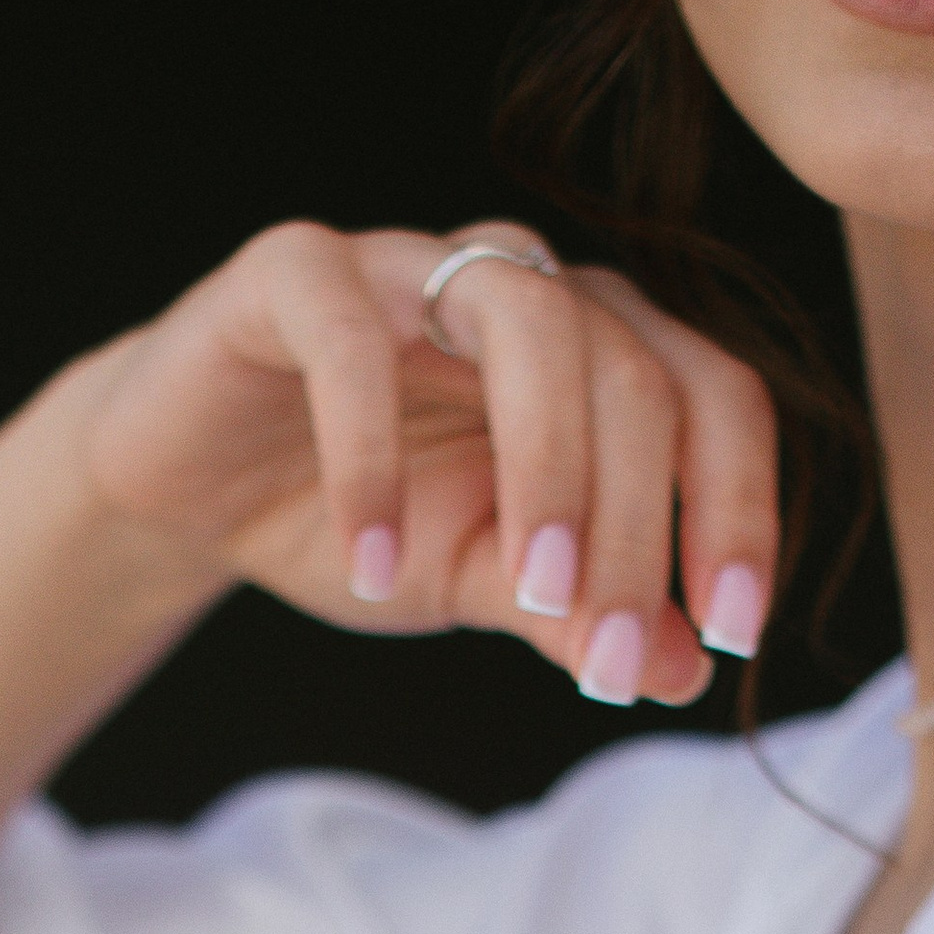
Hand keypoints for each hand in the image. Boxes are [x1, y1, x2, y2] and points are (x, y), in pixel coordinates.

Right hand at [79, 218, 779, 708]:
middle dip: (637, 529)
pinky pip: (352, 341)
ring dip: (549, 471)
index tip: (729, 636)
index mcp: (592, 347)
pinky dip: (372, 462)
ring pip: (529, 321)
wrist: (195, 490)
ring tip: (529, 593)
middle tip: (606, 656)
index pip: (711, 399)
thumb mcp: (479, 582)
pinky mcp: (295, 271)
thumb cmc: (362, 521)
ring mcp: (413, 264)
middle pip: (633, 372)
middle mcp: (521, 285)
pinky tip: (374, 565)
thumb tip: (683, 669)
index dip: (739, 511)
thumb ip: (576, 612)